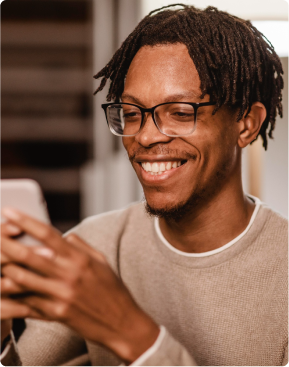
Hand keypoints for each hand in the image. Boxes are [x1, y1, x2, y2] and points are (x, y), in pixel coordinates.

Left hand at [0, 208, 159, 362]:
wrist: (122, 323)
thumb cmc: (113, 290)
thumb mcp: (101, 262)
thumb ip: (81, 247)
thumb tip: (65, 236)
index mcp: (80, 259)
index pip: (48, 234)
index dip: (26, 221)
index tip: (9, 211)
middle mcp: (69, 274)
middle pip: (29, 254)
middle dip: (6, 243)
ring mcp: (61, 295)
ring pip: (23, 278)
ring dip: (5, 268)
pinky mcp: (57, 314)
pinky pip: (29, 302)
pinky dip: (15, 294)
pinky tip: (5, 287)